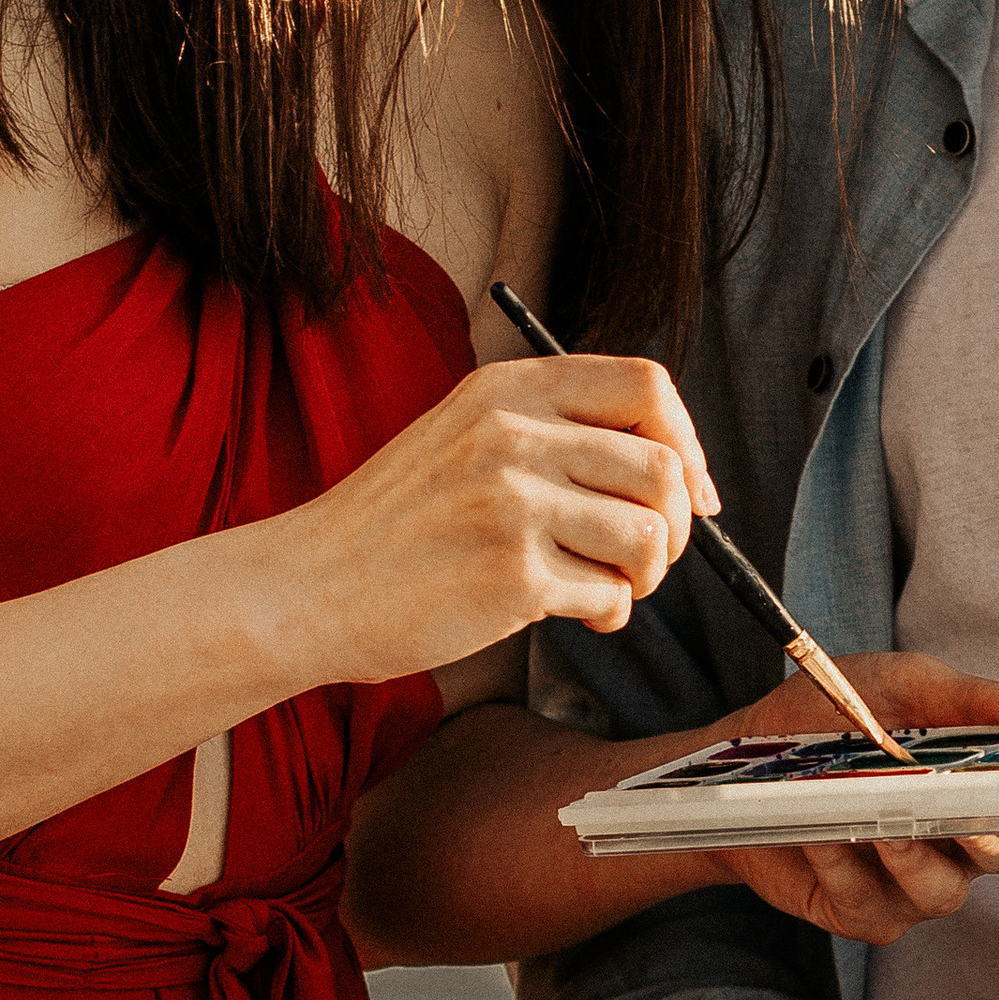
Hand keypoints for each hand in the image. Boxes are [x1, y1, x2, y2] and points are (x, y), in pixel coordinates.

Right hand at [273, 352, 716, 683]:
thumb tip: (675, 471)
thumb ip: (553, 432)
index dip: (687, 442)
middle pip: (662, 468)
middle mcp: (512, 434)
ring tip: (605, 588)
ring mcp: (512, 503)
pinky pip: (611, 596)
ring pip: (648, 536)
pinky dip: (608, 614)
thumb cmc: (397, 525)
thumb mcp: (465, 436)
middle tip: (646, 559)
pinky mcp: (512, 575)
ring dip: (646, 576)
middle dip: (675, 527)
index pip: (646, 385)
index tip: (693, 493)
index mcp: (508, 389)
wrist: (306, 588)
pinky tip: (570, 614)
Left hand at [702, 652, 998, 946]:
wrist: (740, 759)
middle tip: (950, 809)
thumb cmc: (834, 718)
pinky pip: (866, 903)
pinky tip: (818, 834)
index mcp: (974, 794)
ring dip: (906, 853)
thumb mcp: (905, 687)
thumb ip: (975, 700)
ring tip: (872, 818)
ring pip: (937, 892)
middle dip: (979, 837)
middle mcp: (953, 849)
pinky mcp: (857, 912)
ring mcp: (907, 888)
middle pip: (997, 859)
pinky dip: (842, 867)